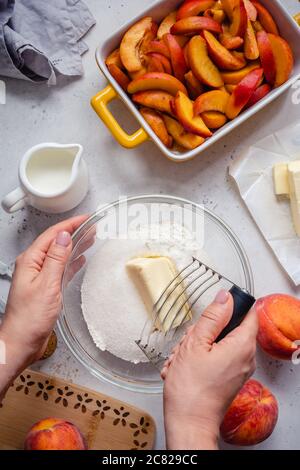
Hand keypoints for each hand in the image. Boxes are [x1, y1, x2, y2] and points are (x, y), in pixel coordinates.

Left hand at [0, 215, 87, 394]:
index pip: (53, 235)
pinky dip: (72, 261)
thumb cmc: (29, 318)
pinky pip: (61, 268)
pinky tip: (80, 259)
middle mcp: (33, 266)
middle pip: (56, 242)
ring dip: (75, 245)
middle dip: (74, 232)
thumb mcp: (47, 284)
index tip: (86, 218)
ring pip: (60, 254)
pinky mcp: (46, 287)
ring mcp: (39, 276)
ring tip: (90, 238)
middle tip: (92, 226)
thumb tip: (64, 236)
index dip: (70, 224)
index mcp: (30, 261)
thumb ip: (56, 259)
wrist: (22, 342)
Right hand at [162, 289, 257, 449]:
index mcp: (242, 345)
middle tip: (188, 342)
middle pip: (228, 328)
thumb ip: (212, 317)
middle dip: (204, 330)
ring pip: (218, 342)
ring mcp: (238, 369)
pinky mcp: (229, 378)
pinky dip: (199, 358)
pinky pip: (216, 358)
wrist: (188, 422)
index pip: (249, 312)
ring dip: (197, 346)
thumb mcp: (196, 343)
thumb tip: (225, 297)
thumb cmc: (191, 389)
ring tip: (182, 359)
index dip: (230, 307)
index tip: (213, 311)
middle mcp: (245, 357)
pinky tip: (183, 367)